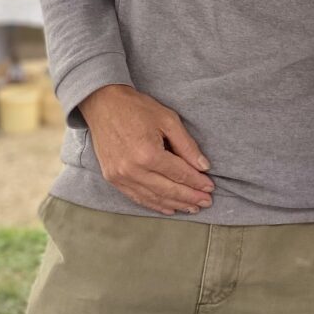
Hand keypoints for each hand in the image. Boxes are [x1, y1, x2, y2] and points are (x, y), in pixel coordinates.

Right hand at [79, 84, 214, 215]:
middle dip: (190, 198)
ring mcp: (120, 176)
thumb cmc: (138, 108)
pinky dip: (154, 204)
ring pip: (153, 197)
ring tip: (192, 208)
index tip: (210, 188)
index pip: (179, 174)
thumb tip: (204, 167)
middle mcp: (132, 169)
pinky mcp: (112, 178)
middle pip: (168, 190)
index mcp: (148, 154)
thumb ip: (187, 146)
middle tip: (207, 202)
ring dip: (175, 204)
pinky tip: (169, 208)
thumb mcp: (168, 120)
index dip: (197, 182)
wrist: (104, 104)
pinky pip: (137, 197)